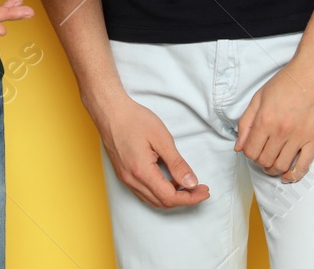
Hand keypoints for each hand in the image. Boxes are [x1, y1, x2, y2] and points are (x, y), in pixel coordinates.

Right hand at [93, 89, 209, 208]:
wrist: (110, 111)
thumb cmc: (134, 120)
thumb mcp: (162, 139)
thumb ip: (177, 164)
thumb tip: (191, 183)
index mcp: (142, 172)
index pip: (171, 197)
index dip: (191, 197)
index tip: (204, 191)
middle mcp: (132, 180)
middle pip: (162, 202)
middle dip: (184, 199)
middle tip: (200, 189)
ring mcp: (125, 178)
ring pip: (152, 200)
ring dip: (171, 197)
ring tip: (186, 185)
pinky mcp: (123, 174)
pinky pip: (144, 193)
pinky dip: (159, 192)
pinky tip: (168, 181)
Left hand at [234, 60, 313, 181]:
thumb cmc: (288, 81)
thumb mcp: (259, 96)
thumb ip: (246, 122)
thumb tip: (239, 146)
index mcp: (265, 120)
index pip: (250, 151)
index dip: (248, 153)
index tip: (252, 149)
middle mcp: (281, 131)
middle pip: (265, 160)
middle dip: (260, 162)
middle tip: (262, 155)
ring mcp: (299, 137)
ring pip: (282, 166)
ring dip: (274, 169)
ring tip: (273, 164)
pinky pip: (304, 166)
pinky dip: (294, 176)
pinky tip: (287, 176)